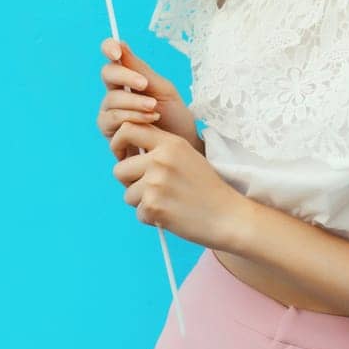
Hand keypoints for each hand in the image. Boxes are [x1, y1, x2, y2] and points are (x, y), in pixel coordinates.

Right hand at [98, 38, 200, 152]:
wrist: (182, 146)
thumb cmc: (175, 118)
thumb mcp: (163, 90)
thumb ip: (140, 70)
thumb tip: (120, 43)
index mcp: (129, 79)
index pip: (113, 58)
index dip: (109, 49)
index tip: (116, 51)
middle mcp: (116, 94)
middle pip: (108, 75)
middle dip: (126, 78)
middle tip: (145, 84)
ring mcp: (110, 113)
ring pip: (110, 99)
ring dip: (133, 103)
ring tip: (155, 109)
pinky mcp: (111, 134)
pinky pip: (111, 120)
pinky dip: (131, 118)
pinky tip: (150, 122)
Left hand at [110, 122, 251, 250]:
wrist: (229, 216)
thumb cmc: (207, 189)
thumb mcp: (187, 156)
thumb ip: (160, 150)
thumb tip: (126, 153)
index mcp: (170, 143)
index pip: (128, 130)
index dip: (119, 144)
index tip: (124, 157)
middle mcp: (161, 159)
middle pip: (119, 169)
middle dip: (130, 183)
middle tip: (152, 190)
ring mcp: (156, 182)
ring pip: (127, 194)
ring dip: (142, 202)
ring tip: (168, 202)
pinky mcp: (153, 206)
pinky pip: (138, 213)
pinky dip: (151, 218)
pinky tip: (172, 215)